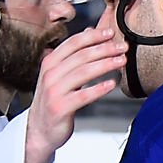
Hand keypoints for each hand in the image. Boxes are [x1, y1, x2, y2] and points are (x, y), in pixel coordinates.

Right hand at [23, 27, 126, 162]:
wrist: (39, 130)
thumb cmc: (52, 101)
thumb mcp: (58, 74)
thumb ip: (73, 55)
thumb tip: (89, 32)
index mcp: (50, 63)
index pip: (74, 43)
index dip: (94, 36)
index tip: (111, 33)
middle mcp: (51, 74)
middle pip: (82, 56)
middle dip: (105, 49)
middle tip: (122, 47)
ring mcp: (54, 91)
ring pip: (84, 72)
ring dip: (106, 65)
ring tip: (121, 61)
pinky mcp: (60, 108)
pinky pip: (83, 95)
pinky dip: (99, 89)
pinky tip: (112, 84)